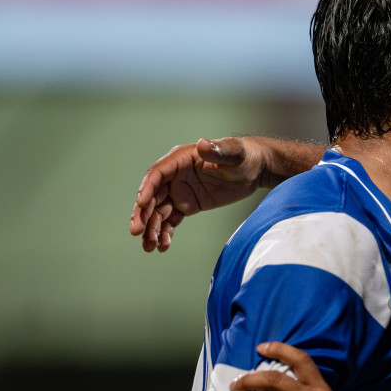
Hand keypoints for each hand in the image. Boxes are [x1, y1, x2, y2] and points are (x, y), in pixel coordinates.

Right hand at [129, 136, 265, 251]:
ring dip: (151, 228)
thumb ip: (218, 150)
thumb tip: (203, 144)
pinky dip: (165, 233)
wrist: (253, 170)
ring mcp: (179, 191)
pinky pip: (171, 220)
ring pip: (158, 211)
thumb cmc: (242, 156)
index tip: (141, 204)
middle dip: (143, 214)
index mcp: (180, 160)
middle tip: (136, 231)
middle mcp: (174, 176)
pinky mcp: (187, 206)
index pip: (157, 174)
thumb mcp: (233, 153)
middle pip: (152, 196)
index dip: (147, 188)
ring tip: (149, 246)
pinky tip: (163, 246)